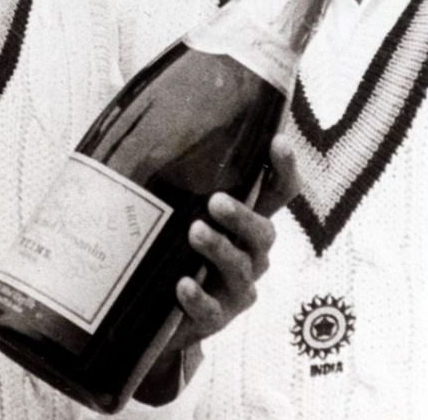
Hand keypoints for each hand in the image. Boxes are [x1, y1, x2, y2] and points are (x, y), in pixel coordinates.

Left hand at [136, 136, 297, 403]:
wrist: (156, 310)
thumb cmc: (172, 243)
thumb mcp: (177, 206)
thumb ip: (175, 170)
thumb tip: (143, 110)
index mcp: (246, 220)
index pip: (278, 191)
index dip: (284, 168)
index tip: (278, 141)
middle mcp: (251, 253)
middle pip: (264, 232)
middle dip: (243, 216)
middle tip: (216, 201)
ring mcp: (236, 288)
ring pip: (241, 269)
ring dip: (220, 249)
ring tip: (194, 232)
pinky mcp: (217, 319)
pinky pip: (214, 311)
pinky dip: (199, 298)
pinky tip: (183, 285)